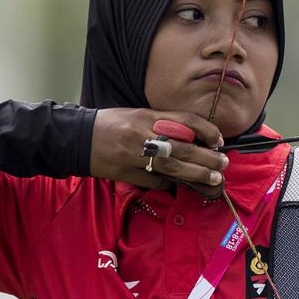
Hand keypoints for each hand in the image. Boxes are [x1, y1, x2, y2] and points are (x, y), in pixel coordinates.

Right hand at [89, 108, 228, 196]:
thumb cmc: (111, 124)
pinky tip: (177, 183)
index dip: (207, 131)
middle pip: (183, 148)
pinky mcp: (125, 172)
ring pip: (173, 167)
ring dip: (197, 174)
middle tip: (223, 164)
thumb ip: (165, 124)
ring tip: (214, 178)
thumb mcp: (139, 115)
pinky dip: (168, 182)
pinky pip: (154, 180)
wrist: (75, 137)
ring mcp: (133, 155)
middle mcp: (142, 134)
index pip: (186, 121)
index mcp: (148, 116)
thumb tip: (196, 139)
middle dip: (208, 158)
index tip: (219, 140)